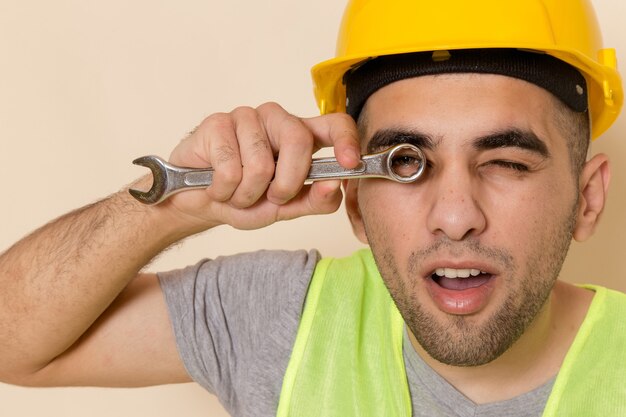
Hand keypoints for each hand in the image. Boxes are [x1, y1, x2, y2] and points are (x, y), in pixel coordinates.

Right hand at [158, 102, 360, 231]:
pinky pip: (229, 167)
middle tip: (268, 197)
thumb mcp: (286, 208)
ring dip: (247, 194)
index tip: (349, 163)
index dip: (346, 140)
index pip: (334, 123)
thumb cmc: (245, 199)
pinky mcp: (217, 122)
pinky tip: (217, 186)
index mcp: (301, 136)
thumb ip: (314, 201)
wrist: (199, 203)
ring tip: (237, 192)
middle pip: (299, 143)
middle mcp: (277, 120)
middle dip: (285, 185)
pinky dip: (224, 190)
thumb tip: (332, 186)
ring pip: (260, 163)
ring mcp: (246, 117)